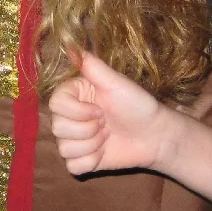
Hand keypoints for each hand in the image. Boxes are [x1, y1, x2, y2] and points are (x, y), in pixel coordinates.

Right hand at [47, 51, 175, 175]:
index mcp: (75, 95)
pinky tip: (104, 152)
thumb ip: (93, 66)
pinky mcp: (81, 160)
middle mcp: (70, 117)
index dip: (78, 111)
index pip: (55, 104)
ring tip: (108, 136)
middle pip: (58, 128)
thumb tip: (71, 44)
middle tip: (107, 123)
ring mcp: (74, 139)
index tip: (100, 109)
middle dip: (88, 129)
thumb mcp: (117, 83)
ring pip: (64, 149)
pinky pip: (72, 166)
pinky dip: (91, 161)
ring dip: (92, 145)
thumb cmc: (138, 105)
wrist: (155, 136)